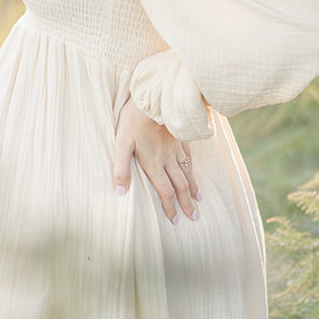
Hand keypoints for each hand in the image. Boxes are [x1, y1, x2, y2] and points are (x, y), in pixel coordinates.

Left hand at [113, 96, 199, 223]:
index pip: (165, 191)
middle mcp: (167, 159)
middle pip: (180, 186)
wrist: (153, 97)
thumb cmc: (133, 120)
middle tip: (195, 217)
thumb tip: (119, 193)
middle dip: (187, 203)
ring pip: (187, 172)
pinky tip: (193, 171)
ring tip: (199, 200)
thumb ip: (120, 169)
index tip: (175, 221)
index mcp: (153, 163)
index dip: (170, 207)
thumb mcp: (121, 144)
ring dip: (193, 188)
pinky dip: (193, 168)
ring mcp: (176, 148)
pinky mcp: (179, 137)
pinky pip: (189, 156)